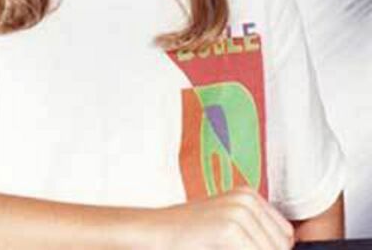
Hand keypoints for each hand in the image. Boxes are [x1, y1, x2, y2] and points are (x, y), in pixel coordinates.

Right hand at [147, 186, 294, 248]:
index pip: (285, 236)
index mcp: (249, 195)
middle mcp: (247, 199)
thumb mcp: (228, 228)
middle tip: (230, 249)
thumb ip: (253, 235)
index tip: (248, 248)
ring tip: (221, 249)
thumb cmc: (188, 236)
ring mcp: (239, 212)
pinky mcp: (230, 229)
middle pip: (281, 246)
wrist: (155, 233)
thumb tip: (283, 248)